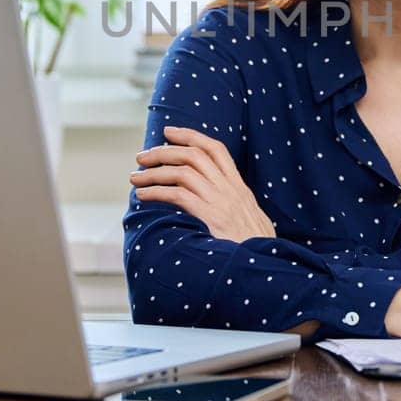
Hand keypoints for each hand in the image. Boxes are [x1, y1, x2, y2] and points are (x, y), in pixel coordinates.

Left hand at [127, 125, 275, 242]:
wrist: (266, 269)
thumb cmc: (255, 250)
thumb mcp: (251, 222)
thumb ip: (234, 209)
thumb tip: (214, 206)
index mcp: (239, 188)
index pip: (216, 150)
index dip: (191, 136)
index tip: (169, 132)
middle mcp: (230, 190)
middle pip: (194, 155)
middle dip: (163, 151)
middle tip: (141, 156)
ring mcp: (221, 202)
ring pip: (182, 172)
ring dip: (153, 172)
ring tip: (134, 178)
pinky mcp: (210, 218)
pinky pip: (177, 195)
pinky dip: (156, 191)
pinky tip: (142, 196)